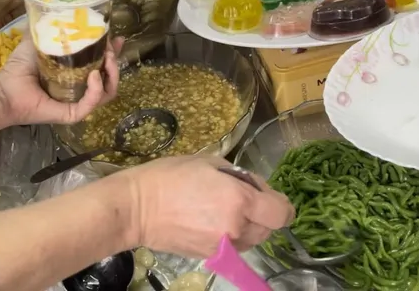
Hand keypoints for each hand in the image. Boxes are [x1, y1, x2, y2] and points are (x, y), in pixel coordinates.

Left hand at [0, 33, 122, 126]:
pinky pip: (91, 104)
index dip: (112, 52)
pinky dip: (97, 91)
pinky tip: (94, 76)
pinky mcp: (72, 114)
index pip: (101, 64)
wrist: (3, 90)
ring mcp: (78, 102)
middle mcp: (80, 88)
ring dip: (112, 75)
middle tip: (111, 48)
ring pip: (107, 92)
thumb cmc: (18, 68)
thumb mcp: (38, 41)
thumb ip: (50, 28)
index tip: (117, 38)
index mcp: (76, 73)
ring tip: (108, 60)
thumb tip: (57, 7)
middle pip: (109, 78)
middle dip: (115, 61)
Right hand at [121, 155, 294, 257]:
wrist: (137, 208)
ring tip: (224, 209)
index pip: (282, 213)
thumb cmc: (170, 177)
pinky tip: (211, 220)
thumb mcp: (209, 162)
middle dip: (262, 213)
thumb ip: (240, 176)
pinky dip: (232, 235)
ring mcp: (224, 246)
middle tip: (240, 196)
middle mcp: (237, 228)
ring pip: (253, 240)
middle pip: (269, 228)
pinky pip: (234, 247)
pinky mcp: (211, 256)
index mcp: (240, 201)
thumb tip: (255, 189)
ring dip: (248, 226)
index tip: (269, 197)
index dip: (281, 204)